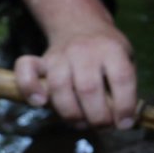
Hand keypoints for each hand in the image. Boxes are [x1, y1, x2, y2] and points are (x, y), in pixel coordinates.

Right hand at [13, 17, 136, 129]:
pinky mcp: (41, 60)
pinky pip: (25, 70)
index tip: (124, 124)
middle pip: (88, 88)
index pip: (121, 78)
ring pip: (60, 87)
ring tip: (82, 123)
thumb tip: (123, 120)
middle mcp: (85, 51)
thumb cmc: (107, 51)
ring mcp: (60, 55)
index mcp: (112, 50)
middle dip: (97, 117)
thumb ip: (126, 86)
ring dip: (72, 114)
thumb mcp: (127, 59)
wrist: (80, 25)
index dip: (124, 106)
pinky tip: (40, 103)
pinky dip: (29, 88)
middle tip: (104, 127)